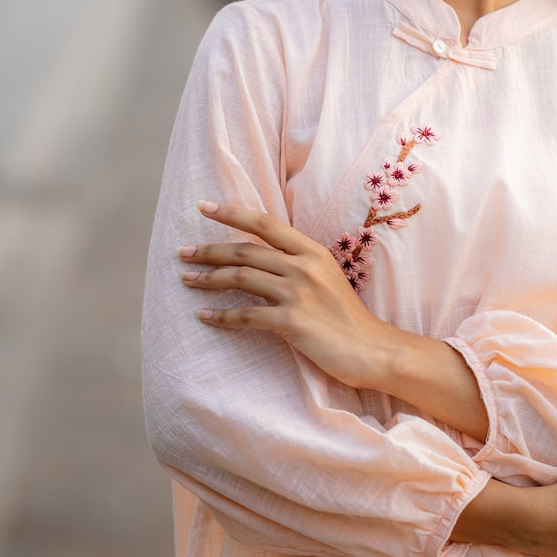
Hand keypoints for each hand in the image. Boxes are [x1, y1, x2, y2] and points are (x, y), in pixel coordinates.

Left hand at [179, 201, 392, 388]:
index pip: (265, 223)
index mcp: (312, 251)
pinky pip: (246, 315)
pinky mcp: (292, 322)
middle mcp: (304, 266)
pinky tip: (205, 316)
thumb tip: (263, 259)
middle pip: (245, 249)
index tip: (204, 207)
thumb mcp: (327, 278)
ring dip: (208, 278)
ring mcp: (298, 293)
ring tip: (187, 280)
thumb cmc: (348, 318)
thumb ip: (299, 265)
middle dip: (209, 249)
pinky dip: (221, 316)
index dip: (232, 213)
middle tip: (183, 253)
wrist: (372, 349)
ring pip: (241, 277)